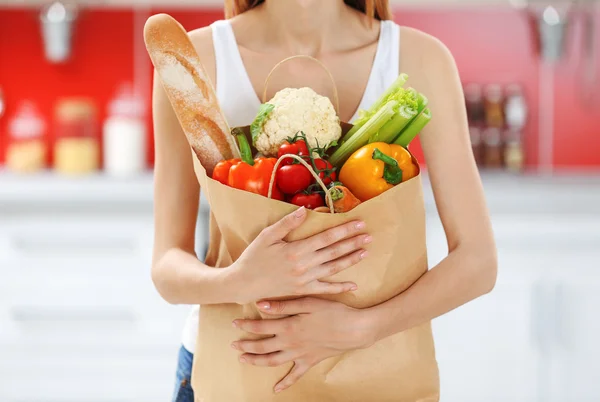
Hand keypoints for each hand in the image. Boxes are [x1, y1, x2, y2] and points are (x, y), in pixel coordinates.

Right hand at [230, 207, 370, 303]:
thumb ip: (287, 223)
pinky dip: (340, 288)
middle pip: (334, 252)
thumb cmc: (253, 257)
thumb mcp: (267, 236)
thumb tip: (305, 210)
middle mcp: (304, 265)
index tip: (358, 223)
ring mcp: (305, 279)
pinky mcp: (303, 291)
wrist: (243, 284)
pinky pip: (325, 289)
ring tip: (365, 252)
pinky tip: (353, 286)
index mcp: (296, 249)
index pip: (326, 237)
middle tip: (369, 236)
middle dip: (352, 243)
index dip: (344, 230)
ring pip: (333, 268)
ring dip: (350, 260)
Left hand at [231, 297, 375, 392]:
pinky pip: (295, 376)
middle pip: (262, 346)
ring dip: (257, 361)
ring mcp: (300, 355)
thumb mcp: (308, 302)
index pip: (261, 327)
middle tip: (233, 345)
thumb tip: (261, 304)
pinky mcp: (310, 362)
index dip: (246, 325)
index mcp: (288, 326)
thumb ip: (284, 304)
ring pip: (272, 361)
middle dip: (246, 346)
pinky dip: (285, 383)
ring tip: (244, 360)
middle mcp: (290, 343)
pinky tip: (276, 389)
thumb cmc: (333, 311)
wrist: (355, 329)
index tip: (235, 323)